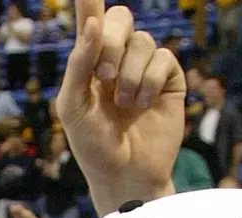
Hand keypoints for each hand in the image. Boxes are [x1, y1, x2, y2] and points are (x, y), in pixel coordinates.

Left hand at [55, 0, 186, 211]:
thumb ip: (79, 64)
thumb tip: (93, 23)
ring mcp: (145, 69)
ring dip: (130, 72)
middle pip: (121, 19)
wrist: (124, 175)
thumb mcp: (73, 106)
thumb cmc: (92, 145)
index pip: (91, 20)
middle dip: (112, 42)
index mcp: (90, 61)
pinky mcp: (168, 81)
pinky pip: (163, 59)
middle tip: (104, 75)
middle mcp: (118, 59)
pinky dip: (149, 79)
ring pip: (143, 41)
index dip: (89, 0)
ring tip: (125, 103)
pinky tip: (143, 103)